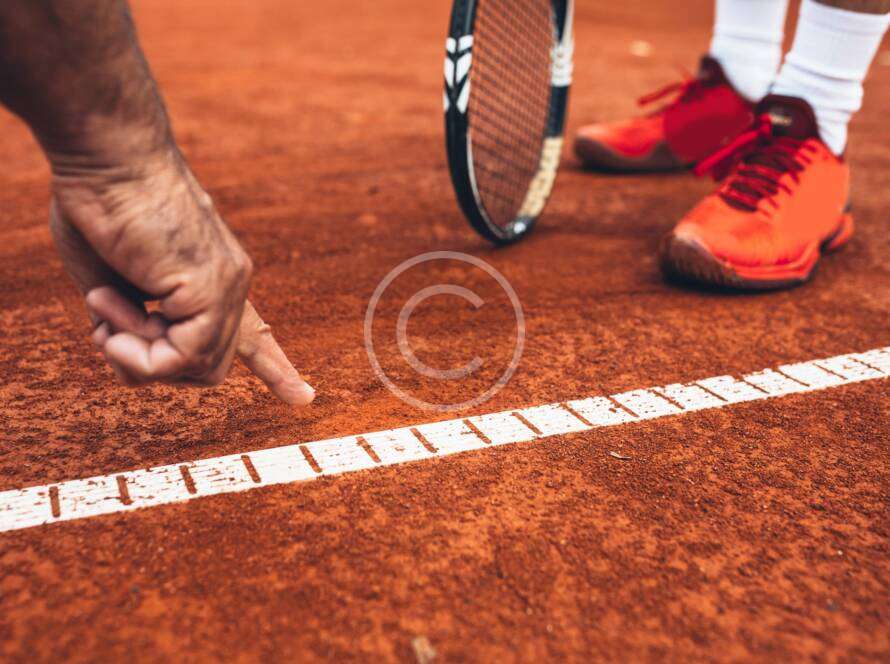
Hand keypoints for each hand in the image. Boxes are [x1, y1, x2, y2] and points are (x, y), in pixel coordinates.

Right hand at [49, 149, 314, 405]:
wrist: (106, 158)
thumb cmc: (99, 207)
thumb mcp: (112, 280)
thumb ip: (133, 322)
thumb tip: (138, 359)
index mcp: (211, 281)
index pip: (253, 334)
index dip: (274, 368)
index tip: (305, 398)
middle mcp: (230, 285)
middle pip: (206, 369)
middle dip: (150, 366)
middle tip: (110, 329)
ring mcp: (227, 286)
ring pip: (194, 371)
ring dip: (133, 353)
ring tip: (106, 303)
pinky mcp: (211, 287)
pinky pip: (180, 358)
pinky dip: (136, 350)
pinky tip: (112, 308)